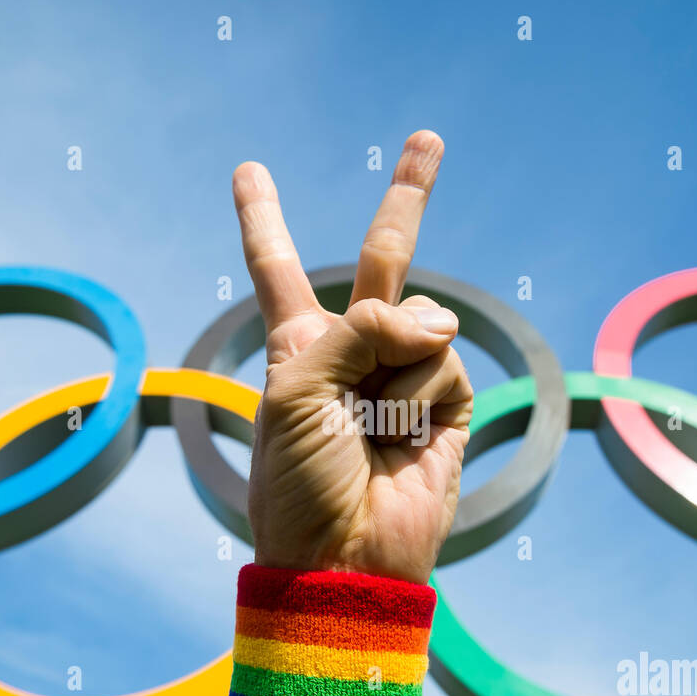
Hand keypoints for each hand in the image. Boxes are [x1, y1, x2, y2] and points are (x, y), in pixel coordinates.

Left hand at [234, 131, 472, 583]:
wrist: (344, 557)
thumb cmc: (299, 481)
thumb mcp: (297, 388)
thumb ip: (360, 329)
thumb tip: (440, 321)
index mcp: (298, 344)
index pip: (278, 267)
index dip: (264, 218)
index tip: (249, 169)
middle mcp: (352, 350)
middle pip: (383, 257)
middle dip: (408, 197)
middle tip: (428, 138)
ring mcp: (404, 374)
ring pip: (419, 315)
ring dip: (394, 363)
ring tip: (371, 425)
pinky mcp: (447, 404)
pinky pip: (443, 361)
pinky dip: (419, 395)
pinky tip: (402, 437)